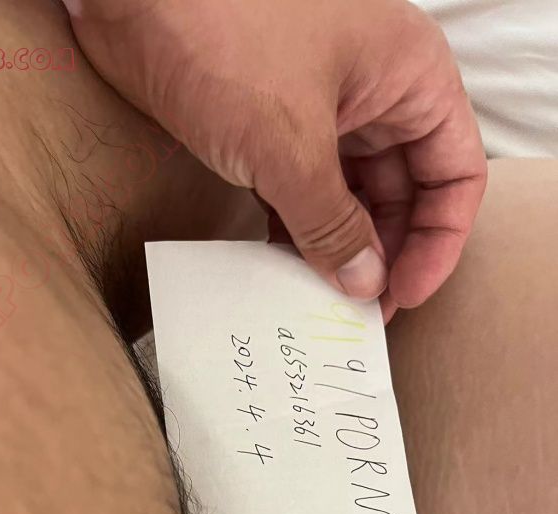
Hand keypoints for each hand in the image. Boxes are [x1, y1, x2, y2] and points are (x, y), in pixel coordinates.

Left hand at [62, 0, 486, 316]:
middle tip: (359, 316)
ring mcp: (321, 110)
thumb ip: (332, 223)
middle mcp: (374, 93)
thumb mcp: (289, 144)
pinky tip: (286, 273)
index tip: (404, 295)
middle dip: (386, 255)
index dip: (438, 241)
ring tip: (322, 306)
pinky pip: (302, 193)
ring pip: (351, 197)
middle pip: (404, 192)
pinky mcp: (271, 127)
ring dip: (339, 251)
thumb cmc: (220, 35)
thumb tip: (365, 284)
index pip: (455, 172)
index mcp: (408, 77)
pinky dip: (298, 233)